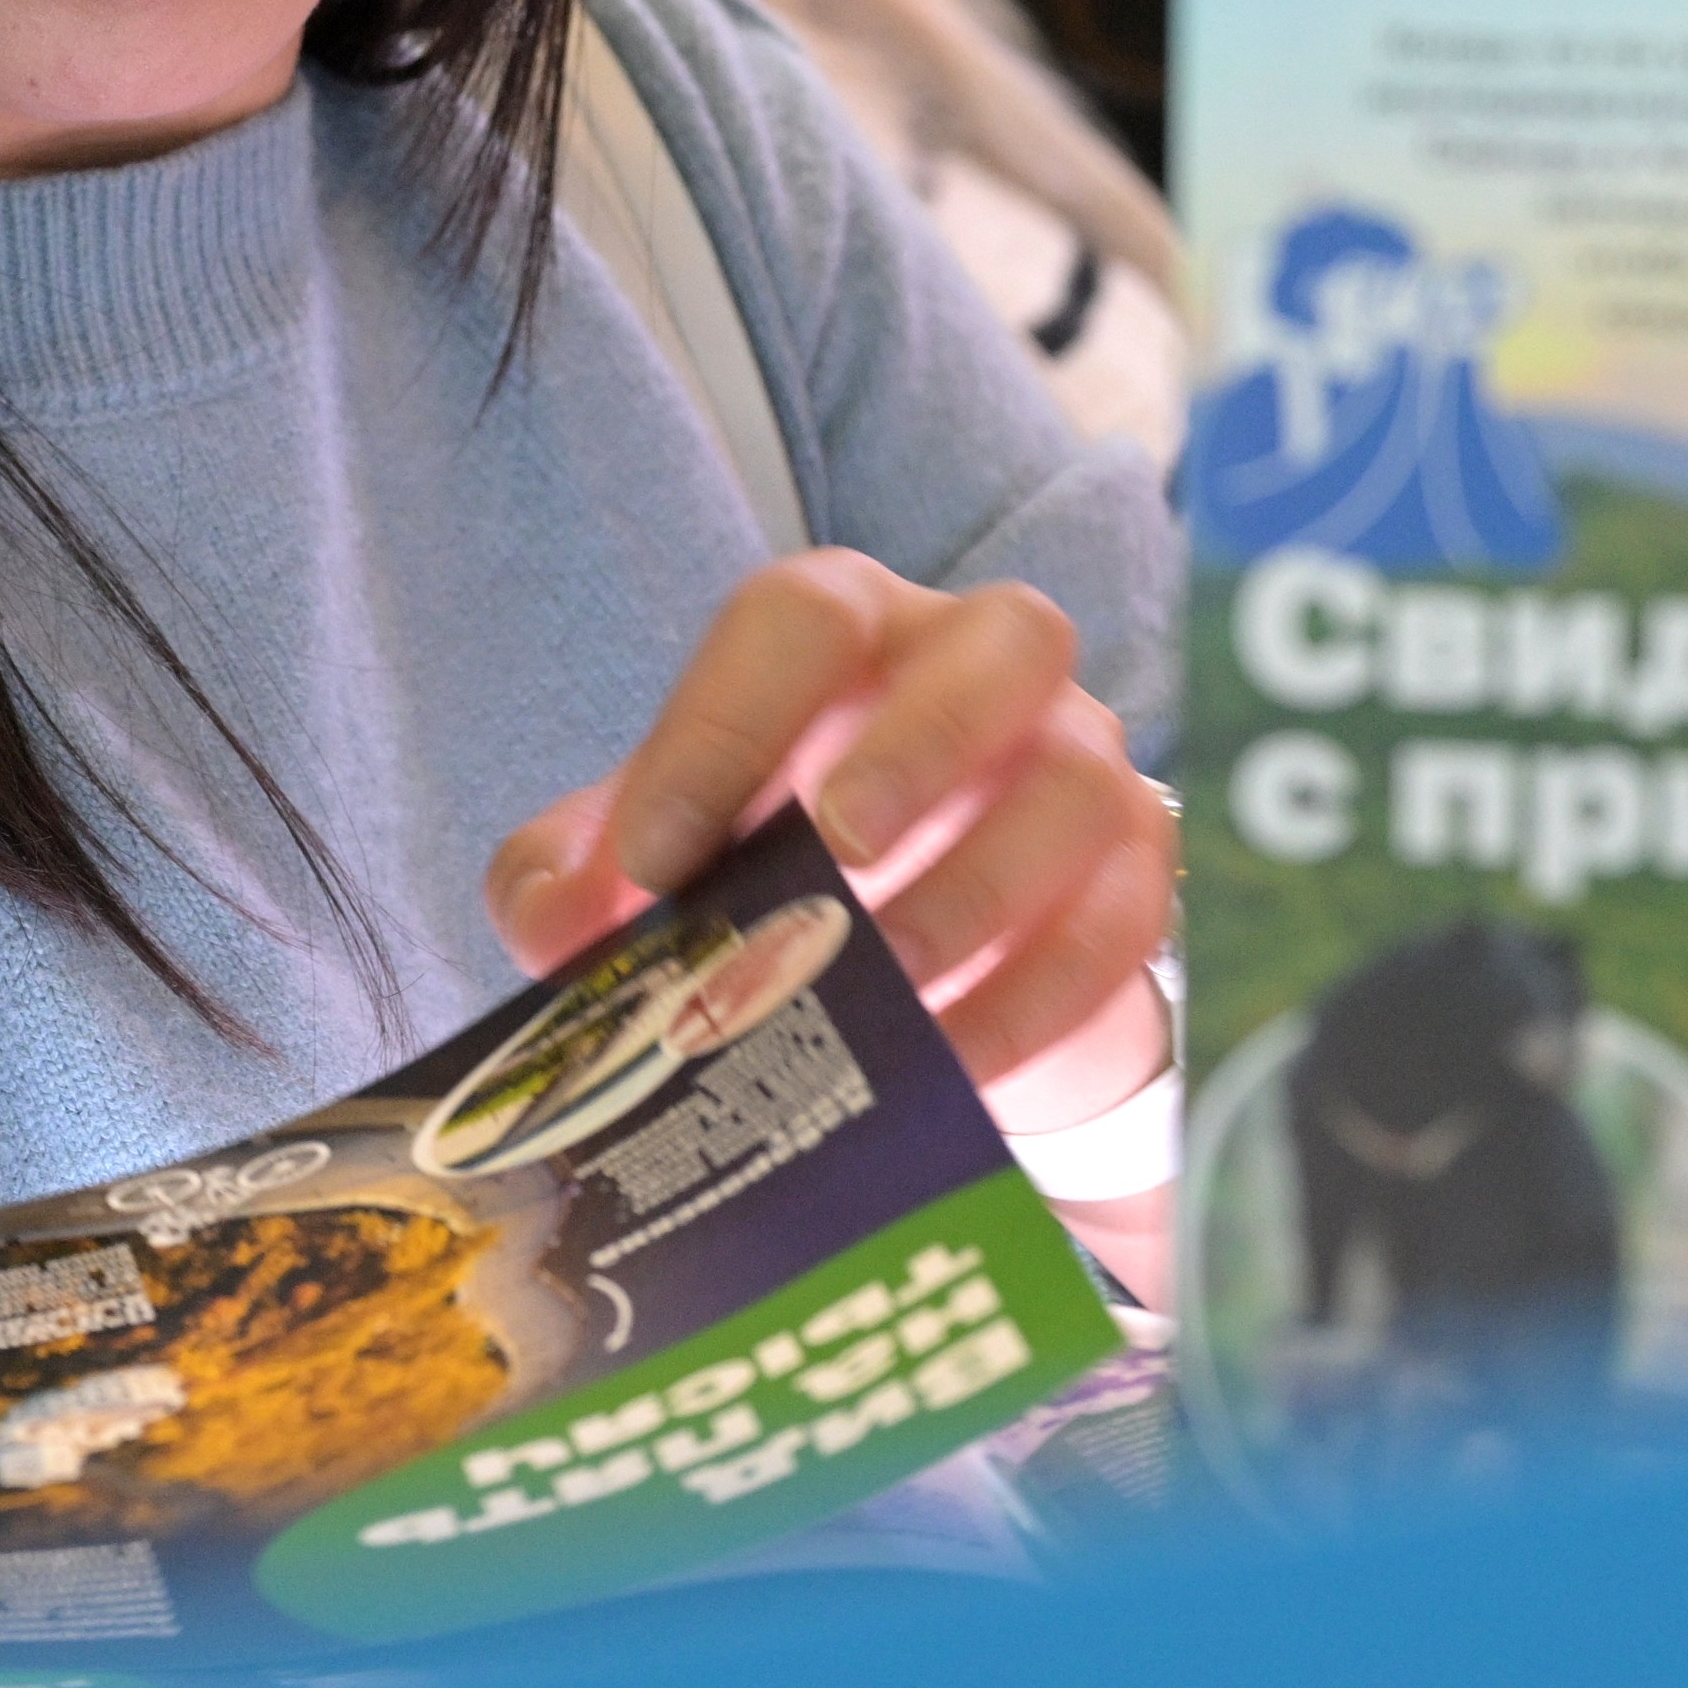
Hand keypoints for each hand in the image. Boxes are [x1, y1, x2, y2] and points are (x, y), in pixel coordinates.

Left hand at [485, 554, 1174, 1138]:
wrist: (923, 959)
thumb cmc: (772, 863)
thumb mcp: (655, 857)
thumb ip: (570, 874)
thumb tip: (545, 926)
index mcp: (849, 628)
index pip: (798, 619)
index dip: (726, 723)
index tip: (654, 863)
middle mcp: (983, 663)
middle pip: (1007, 635)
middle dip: (921, 742)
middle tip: (836, 851)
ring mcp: (1083, 760)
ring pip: (1083, 781)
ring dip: (980, 888)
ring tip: (891, 989)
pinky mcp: (1141, 873)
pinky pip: (1122, 922)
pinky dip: (1035, 1001)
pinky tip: (952, 1069)